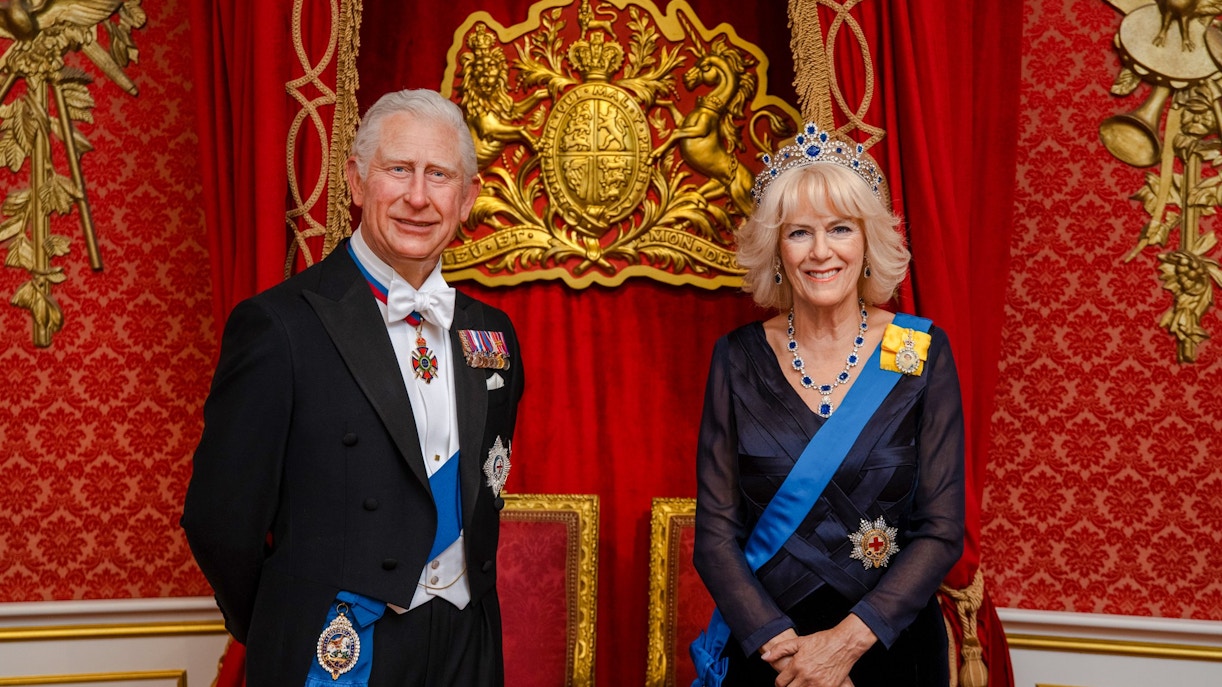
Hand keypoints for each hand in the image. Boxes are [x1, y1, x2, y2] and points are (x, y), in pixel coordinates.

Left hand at [760, 615, 875, 686]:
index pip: (780, 682)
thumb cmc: (822, 641)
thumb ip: (779, 649)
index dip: (779, 683)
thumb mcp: (799, 642)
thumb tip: (764, 658)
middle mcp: (806, 676)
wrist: (844, 644)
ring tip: (800, 684)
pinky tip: (810, 685)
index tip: (781, 683)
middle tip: (789, 684)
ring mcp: (818, 683)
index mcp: (797, 665)